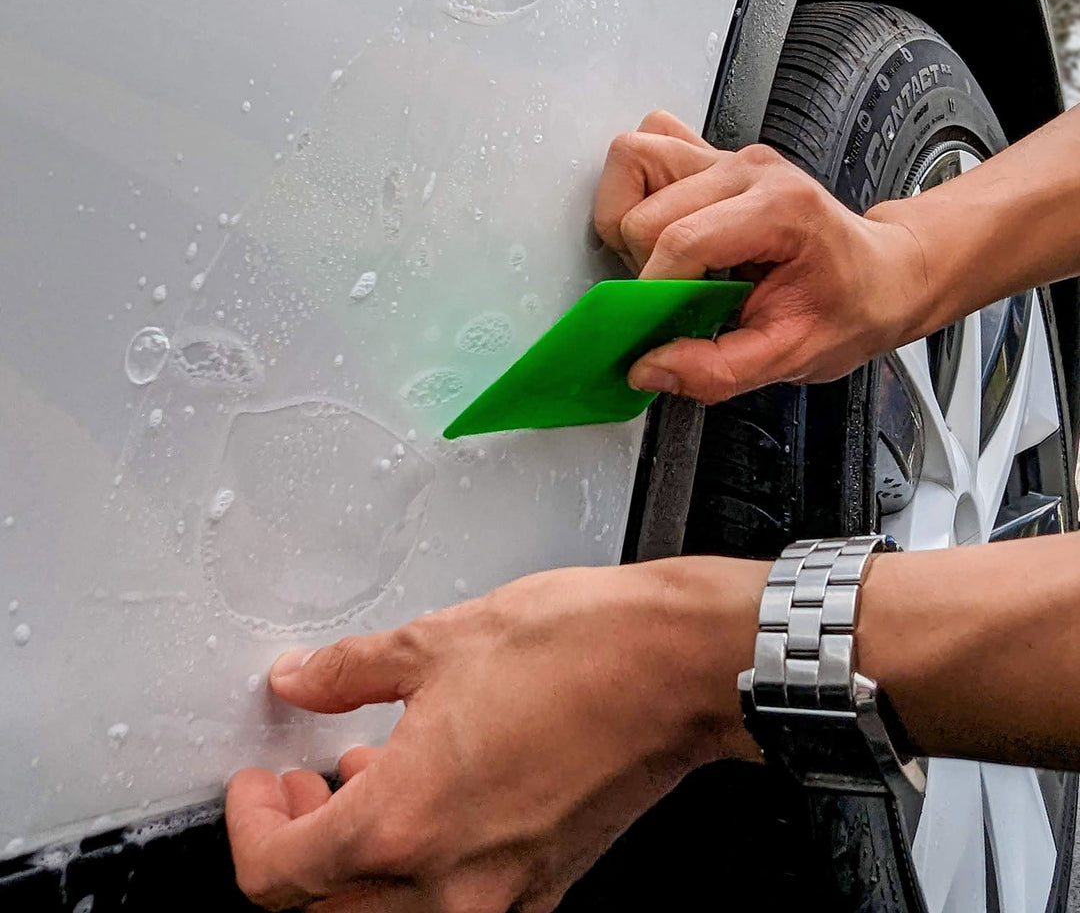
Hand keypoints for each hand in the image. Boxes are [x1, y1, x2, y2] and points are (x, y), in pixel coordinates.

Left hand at [226, 557, 765, 911]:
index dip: (247, 825)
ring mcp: (505, 893)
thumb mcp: (438, 641)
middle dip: (296, 850)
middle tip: (299, 786)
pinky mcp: (547, 882)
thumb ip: (350, 671)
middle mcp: (451, 880)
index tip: (256, 787)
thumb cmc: (578, 650)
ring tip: (365, 777)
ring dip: (356, 862)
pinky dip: (420, 864)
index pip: (278, 874)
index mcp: (405, 822)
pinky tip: (434, 787)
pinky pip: (455, 904)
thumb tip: (302, 681)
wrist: (677, 665)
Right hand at [593, 112, 929, 402]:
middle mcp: (749, 170)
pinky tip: (665, 231)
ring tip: (663, 262)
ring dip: (629, 218)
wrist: (882, 274)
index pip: (680, 240)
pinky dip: (636, 188)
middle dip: (643, 265)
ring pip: (633, 159)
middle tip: (677, 297)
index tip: (656, 328)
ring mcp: (727, 157)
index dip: (654, 293)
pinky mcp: (710, 158)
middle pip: (644, 209)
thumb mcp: (793, 356)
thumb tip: (650, 369)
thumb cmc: (852, 305)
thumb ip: (718, 370)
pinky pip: (647, 144)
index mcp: (780, 209)